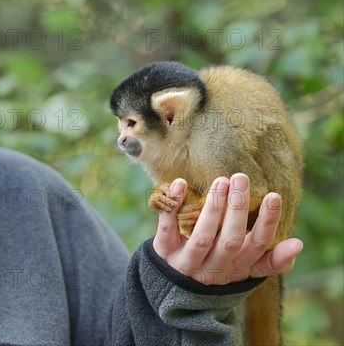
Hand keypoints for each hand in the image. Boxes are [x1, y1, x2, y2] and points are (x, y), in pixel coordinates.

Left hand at [152, 174, 303, 284]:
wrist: (171, 284)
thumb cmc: (217, 266)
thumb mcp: (245, 268)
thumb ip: (272, 259)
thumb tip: (298, 245)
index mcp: (236, 268)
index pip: (256, 246)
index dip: (267, 223)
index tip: (273, 196)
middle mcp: (212, 267)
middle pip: (229, 241)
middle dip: (236, 209)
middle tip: (241, 178)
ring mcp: (186, 261)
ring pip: (201, 237)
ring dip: (212, 208)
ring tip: (221, 180)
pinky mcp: (163, 251)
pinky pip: (166, 228)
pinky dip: (173, 206)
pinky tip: (180, 183)